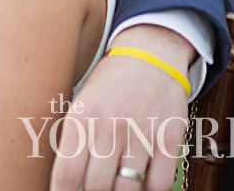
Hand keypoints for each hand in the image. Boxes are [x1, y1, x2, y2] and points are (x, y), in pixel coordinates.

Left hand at [50, 24, 193, 190]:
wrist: (149, 56)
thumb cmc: (109, 88)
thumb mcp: (81, 107)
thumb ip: (74, 142)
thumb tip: (66, 182)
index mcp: (81, 120)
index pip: (67, 174)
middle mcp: (108, 127)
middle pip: (96, 186)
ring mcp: (139, 133)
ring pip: (127, 188)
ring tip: (117, 188)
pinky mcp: (168, 138)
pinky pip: (159, 183)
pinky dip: (151, 190)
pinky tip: (143, 184)